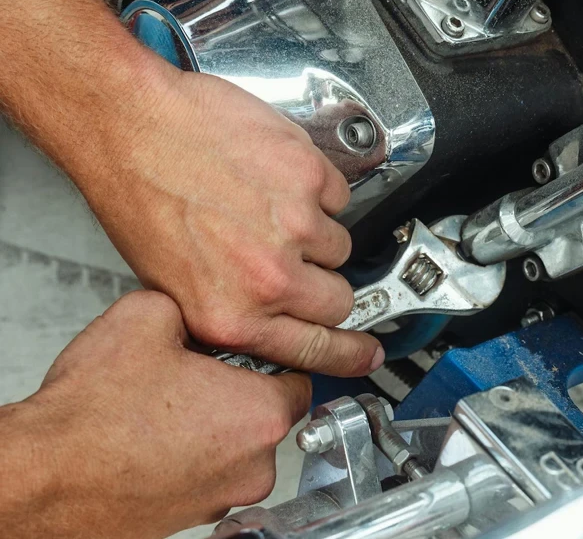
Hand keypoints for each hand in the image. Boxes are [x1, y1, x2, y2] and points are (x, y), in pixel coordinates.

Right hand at [0, 292, 309, 538]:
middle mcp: (254, 464)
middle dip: (239, 388)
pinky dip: (191, 453)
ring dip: (213, 423)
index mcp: (261, 413)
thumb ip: (193, 304)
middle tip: (195, 372)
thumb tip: (197, 304)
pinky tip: (152, 435)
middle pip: (269, 411)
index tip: (243, 348)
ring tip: (165, 406)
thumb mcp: (148, 314)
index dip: (266, 353)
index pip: (299, 372)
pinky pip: (209, 472)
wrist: (44, 475)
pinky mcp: (195, 517)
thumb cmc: (93, 414)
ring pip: (238, 445)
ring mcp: (225, 496)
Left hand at [77, 58, 382, 375]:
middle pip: (340, 300)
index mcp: (231, 316)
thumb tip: (275, 319)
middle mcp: (268, 278)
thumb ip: (234, 311)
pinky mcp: (308, 176)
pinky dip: (315, 187)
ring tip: (269, 207)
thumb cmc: (139, 197)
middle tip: (297, 259)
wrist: (130, 126)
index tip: (366, 353)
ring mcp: (294, 226)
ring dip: (315, 231)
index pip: (316, 351)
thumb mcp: (173, 286)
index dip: (349, 354)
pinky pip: (338, 195)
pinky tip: (273, 177)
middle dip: (323, 283)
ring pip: (340, 245)